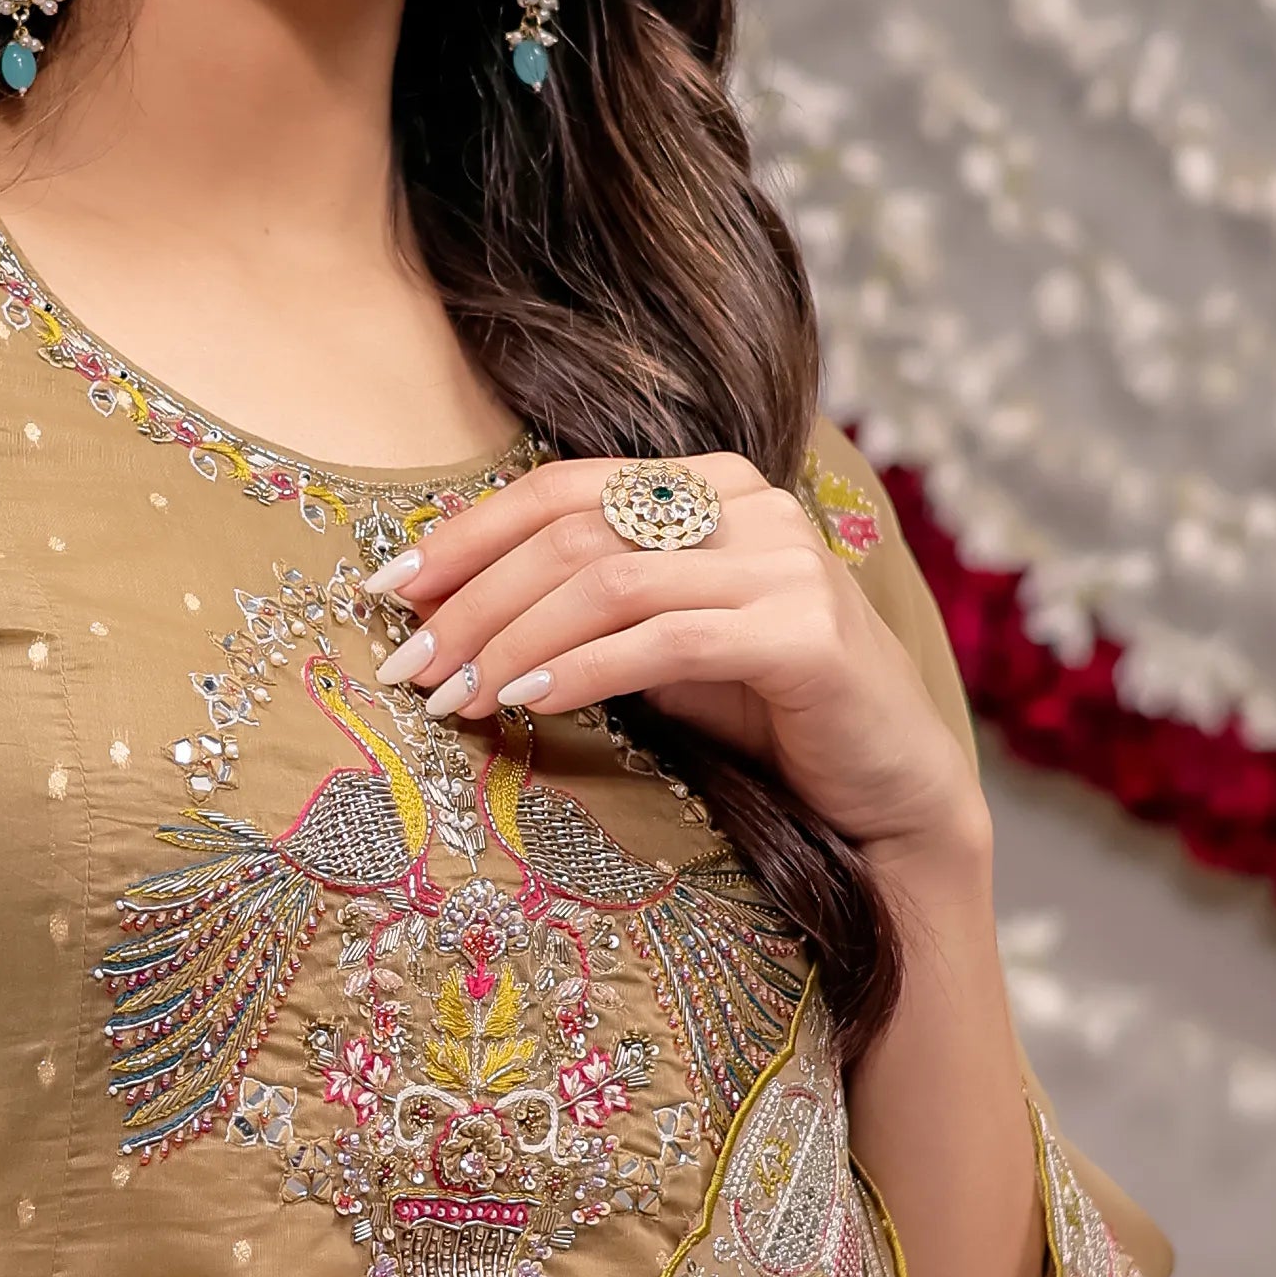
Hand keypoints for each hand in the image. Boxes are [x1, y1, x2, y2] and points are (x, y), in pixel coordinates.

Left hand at [363, 454, 985, 883]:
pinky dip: (582, 669)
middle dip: (474, 599)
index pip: (563, 489)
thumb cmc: (766, 716)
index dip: (468, 535)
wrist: (885, 790)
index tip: (390, 590)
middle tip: (410, 665)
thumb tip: (450, 617)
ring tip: (455, 697)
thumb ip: (588, 612)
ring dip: (512, 639)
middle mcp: (752, 504)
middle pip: (575, 531)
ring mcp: (786, 562)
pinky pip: (666, 640)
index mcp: (712, 486)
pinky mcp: (805, 631)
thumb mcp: (661, 648)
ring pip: (610, 580)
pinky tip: (528, 701)